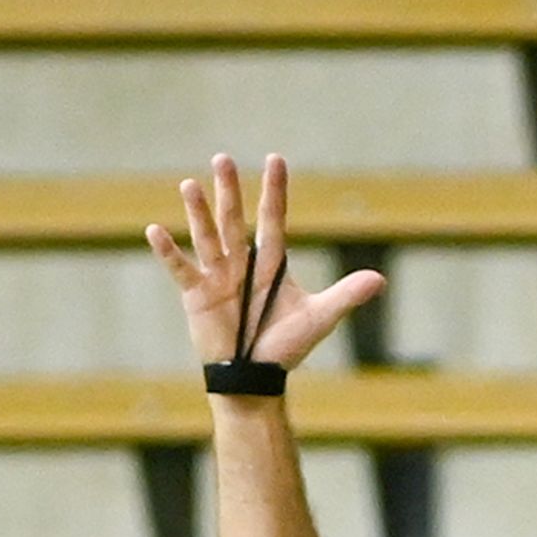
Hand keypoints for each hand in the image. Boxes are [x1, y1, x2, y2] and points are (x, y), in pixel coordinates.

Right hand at [147, 154, 384, 377]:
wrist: (255, 377)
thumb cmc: (285, 346)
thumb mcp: (319, 319)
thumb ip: (345, 296)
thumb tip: (380, 280)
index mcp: (270, 263)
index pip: (272, 219)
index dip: (275, 192)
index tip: (275, 159)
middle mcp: (241, 261)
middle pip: (234, 219)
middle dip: (230, 191)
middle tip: (223, 159)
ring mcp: (217, 274)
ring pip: (207, 236)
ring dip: (198, 212)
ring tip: (190, 185)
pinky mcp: (196, 293)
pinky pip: (180, 268)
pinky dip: (168, 252)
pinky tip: (155, 231)